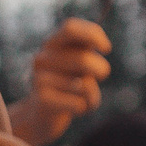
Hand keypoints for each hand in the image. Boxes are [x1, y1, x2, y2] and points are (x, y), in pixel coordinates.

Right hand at [10, 19, 112, 145]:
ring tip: (83, 98)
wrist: (40, 117)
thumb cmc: (67, 87)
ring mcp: (39, 78)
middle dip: (101, 69)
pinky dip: (84, 108)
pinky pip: (79, 103)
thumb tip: (103, 46)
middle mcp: (42, 58)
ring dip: (92, 95)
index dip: (93, 35)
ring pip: (84, 85)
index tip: (106, 49)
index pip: (70, 27)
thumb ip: (88, 52)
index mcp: (51, 44)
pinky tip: (73, 109)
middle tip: (101, 76)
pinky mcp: (42, 99)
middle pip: (83, 59)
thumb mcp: (78, 65)